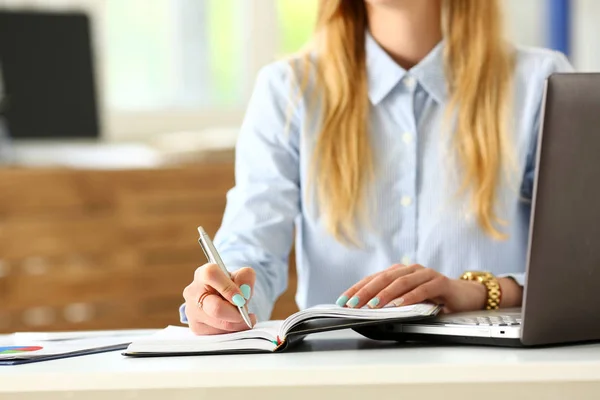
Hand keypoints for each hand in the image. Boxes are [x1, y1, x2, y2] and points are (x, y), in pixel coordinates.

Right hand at [183, 263, 256, 334]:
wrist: (218, 297)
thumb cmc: (229, 285)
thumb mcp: (240, 276)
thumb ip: (246, 278)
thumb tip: (245, 292)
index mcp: (203, 273)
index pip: (212, 276)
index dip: (229, 288)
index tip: (241, 298)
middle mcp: (193, 292)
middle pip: (215, 308)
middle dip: (237, 314)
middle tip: (247, 314)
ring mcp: (192, 311)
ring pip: (219, 324)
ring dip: (237, 324)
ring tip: (244, 318)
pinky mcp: (196, 327)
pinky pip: (218, 334)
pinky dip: (231, 331)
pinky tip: (233, 323)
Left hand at [337, 264, 486, 312]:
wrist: (466, 296)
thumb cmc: (434, 299)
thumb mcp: (409, 301)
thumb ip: (392, 302)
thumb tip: (366, 313)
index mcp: (399, 272)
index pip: (373, 279)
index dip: (356, 289)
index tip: (342, 301)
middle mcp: (410, 270)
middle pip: (384, 278)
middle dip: (365, 291)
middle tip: (352, 304)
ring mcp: (426, 274)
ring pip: (401, 282)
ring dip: (385, 294)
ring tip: (373, 305)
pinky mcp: (440, 282)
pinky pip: (423, 289)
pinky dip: (409, 297)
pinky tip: (399, 305)